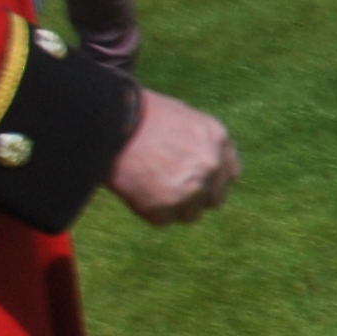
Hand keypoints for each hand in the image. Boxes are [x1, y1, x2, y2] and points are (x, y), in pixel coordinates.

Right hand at [108, 90, 236, 225]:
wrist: (107, 123)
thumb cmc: (136, 115)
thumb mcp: (179, 117)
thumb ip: (196, 142)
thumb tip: (196, 160)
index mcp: (217, 139)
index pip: (229, 174)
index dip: (212, 181)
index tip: (198, 183)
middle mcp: (211, 165)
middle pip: (214, 199)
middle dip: (195, 198)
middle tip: (169, 190)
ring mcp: (191, 188)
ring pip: (190, 214)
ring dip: (172, 207)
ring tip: (146, 188)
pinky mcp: (165, 206)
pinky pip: (161, 220)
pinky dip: (147, 211)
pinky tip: (133, 191)